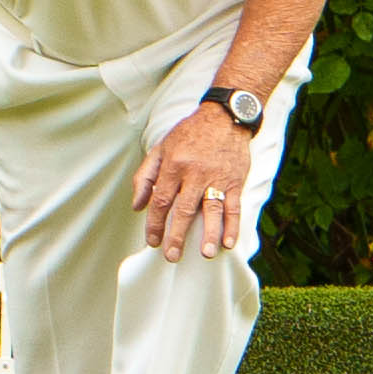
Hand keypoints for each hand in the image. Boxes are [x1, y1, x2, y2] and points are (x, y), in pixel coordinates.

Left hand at [134, 107, 254, 261]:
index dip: (155, 223)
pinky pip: (234, 206)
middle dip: (177, 235)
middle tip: (172, 256)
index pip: (161, 199)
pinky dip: (232, 225)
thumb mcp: (161, 148)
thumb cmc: (189, 134)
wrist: (224, 117)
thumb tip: (137, 206)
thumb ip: (145, 176)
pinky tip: (229, 242)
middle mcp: (195, 172)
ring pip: (212, 209)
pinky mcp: (235, 180)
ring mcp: (216, 177)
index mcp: (174, 165)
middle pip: (184, 209)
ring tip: (205, 253)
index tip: (152, 241)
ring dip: (209, 233)